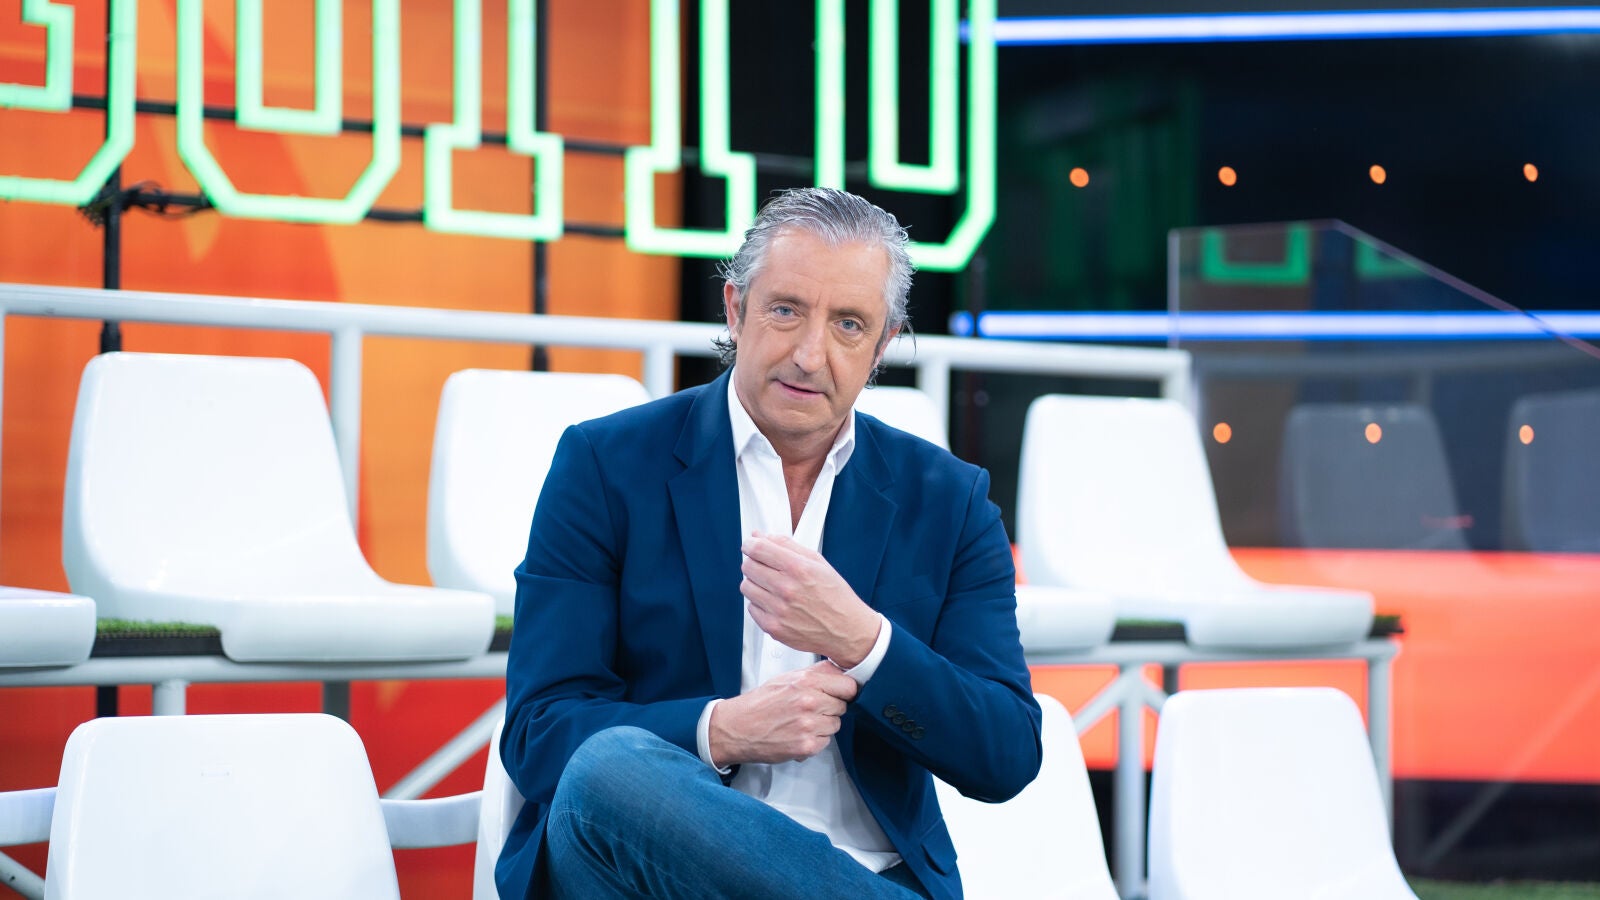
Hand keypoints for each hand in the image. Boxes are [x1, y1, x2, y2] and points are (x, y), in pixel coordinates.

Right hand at [709, 662, 859, 764]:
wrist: (737, 727)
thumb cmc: (760, 703)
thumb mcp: (787, 678)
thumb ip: (815, 673)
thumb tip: (839, 669)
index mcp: (806, 682)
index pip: (848, 686)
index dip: (845, 691)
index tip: (841, 693)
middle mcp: (809, 702)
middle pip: (843, 706)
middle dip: (831, 708)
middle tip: (812, 709)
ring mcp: (809, 725)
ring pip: (835, 725)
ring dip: (823, 725)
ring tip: (802, 722)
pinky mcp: (806, 745)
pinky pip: (825, 742)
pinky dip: (815, 740)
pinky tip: (799, 734)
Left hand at [740, 533, 880, 667]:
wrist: (846, 630)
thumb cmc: (835, 596)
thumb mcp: (817, 562)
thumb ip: (786, 545)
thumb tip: (760, 535)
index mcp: (798, 568)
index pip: (757, 548)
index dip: (750, 544)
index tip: (751, 546)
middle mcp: (786, 589)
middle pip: (747, 566)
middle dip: (753, 562)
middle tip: (765, 567)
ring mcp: (778, 610)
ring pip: (746, 587)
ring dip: (755, 583)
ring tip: (773, 586)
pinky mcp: (773, 628)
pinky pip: (752, 608)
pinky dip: (760, 604)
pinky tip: (776, 603)